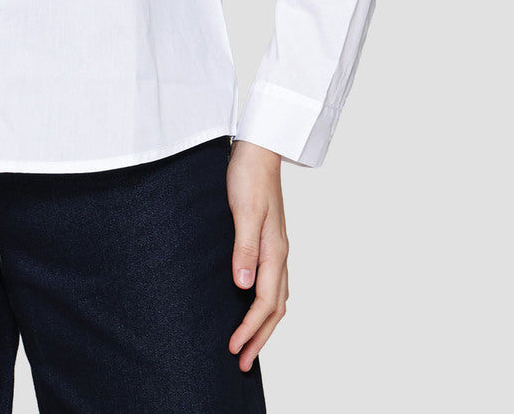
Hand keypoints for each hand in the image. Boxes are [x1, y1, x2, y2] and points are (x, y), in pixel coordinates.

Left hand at [226, 140, 289, 371]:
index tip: (234, 348)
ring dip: (263, 325)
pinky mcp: (268, 242)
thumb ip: (244, 248)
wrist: (258, 150)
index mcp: (274, 251)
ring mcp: (276, 249)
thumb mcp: (243, 211)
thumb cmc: (249, 177)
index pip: (266, 303)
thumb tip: (243, 286)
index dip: (250, 329)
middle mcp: (279, 254)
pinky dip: (264, 305)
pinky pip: (272, 284)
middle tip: (241, 362)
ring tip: (247, 345)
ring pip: (277, 298)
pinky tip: (250, 306)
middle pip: (276, 309)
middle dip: (259, 338)